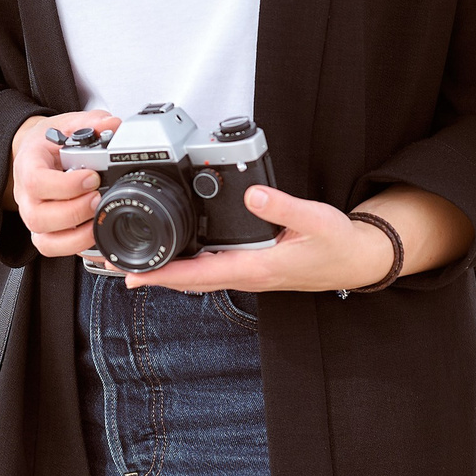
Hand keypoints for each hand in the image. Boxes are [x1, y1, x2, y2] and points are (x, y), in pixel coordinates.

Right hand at [7, 108, 119, 257]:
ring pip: (46, 241)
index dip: (65, 185)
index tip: (92, 177)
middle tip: (98, 199)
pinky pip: (56, 250)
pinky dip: (78, 248)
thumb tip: (113, 125)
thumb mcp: (67, 124)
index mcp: (28, 167)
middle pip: (39, 217)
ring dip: (77, 236)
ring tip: (99, 219)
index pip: (36, 182)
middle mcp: (27, 198)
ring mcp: (35, 218)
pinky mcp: (47, 233)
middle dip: (75, 212)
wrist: (37, 154)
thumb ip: (91, 122)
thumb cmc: (50, 142)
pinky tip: (98, 235)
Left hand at [123, 185, 393, 293]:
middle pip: (190, 282)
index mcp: (258, 268)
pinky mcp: (254, 267)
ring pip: (199, 278)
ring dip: (168, 272)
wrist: (358, 260)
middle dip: (154, 276)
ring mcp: (250, 274)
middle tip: (117, 268)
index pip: (201, 275)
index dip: (165, 275)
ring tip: (136, 263)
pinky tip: (178, 255)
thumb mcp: (316, 219)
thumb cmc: (339, 244)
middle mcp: (249, 276)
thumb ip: (283, 206)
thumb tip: (250, 193)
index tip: (134, 275)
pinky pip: (212, 271)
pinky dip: (188, 266)